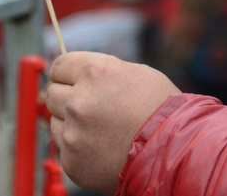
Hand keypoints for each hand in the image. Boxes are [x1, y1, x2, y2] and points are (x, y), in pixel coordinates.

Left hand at [47, 52, 180, 192]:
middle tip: (89, 107)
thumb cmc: (161, 110)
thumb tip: (75, 72)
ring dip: (71, 123)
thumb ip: (99, 71)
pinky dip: (77, 148)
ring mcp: (73, 133)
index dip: (67, 74)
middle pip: (52, 93)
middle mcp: (79, 101)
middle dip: (67, 98)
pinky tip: (101, 147)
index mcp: (93, 72)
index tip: (71, 81)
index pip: (59, 66)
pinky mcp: (72, 161)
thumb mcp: (134, 73)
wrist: (173, 152)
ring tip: (100, 129)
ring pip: (55, 121)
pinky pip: (64, 148)